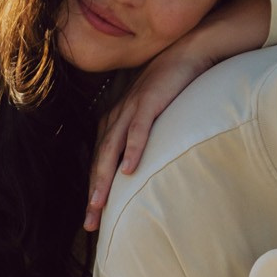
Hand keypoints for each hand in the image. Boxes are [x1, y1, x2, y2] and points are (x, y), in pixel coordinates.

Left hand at [85, 45, 215, 229]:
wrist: (186, 53)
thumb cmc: (170, 88)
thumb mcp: (150, 117)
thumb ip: (141, 139)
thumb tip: (139, 169)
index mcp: (114, 123)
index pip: (100, 164)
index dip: (95, 192)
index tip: (93, 222)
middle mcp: (116, 118)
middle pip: (100, 161)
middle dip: (94, 194)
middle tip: (90, 223)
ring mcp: (130, 109)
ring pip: (112, 149)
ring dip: (105, 178)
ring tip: (99, 204)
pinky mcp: (149, 101)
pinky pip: (138, 129)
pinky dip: (132, 149)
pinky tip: (129, 170)